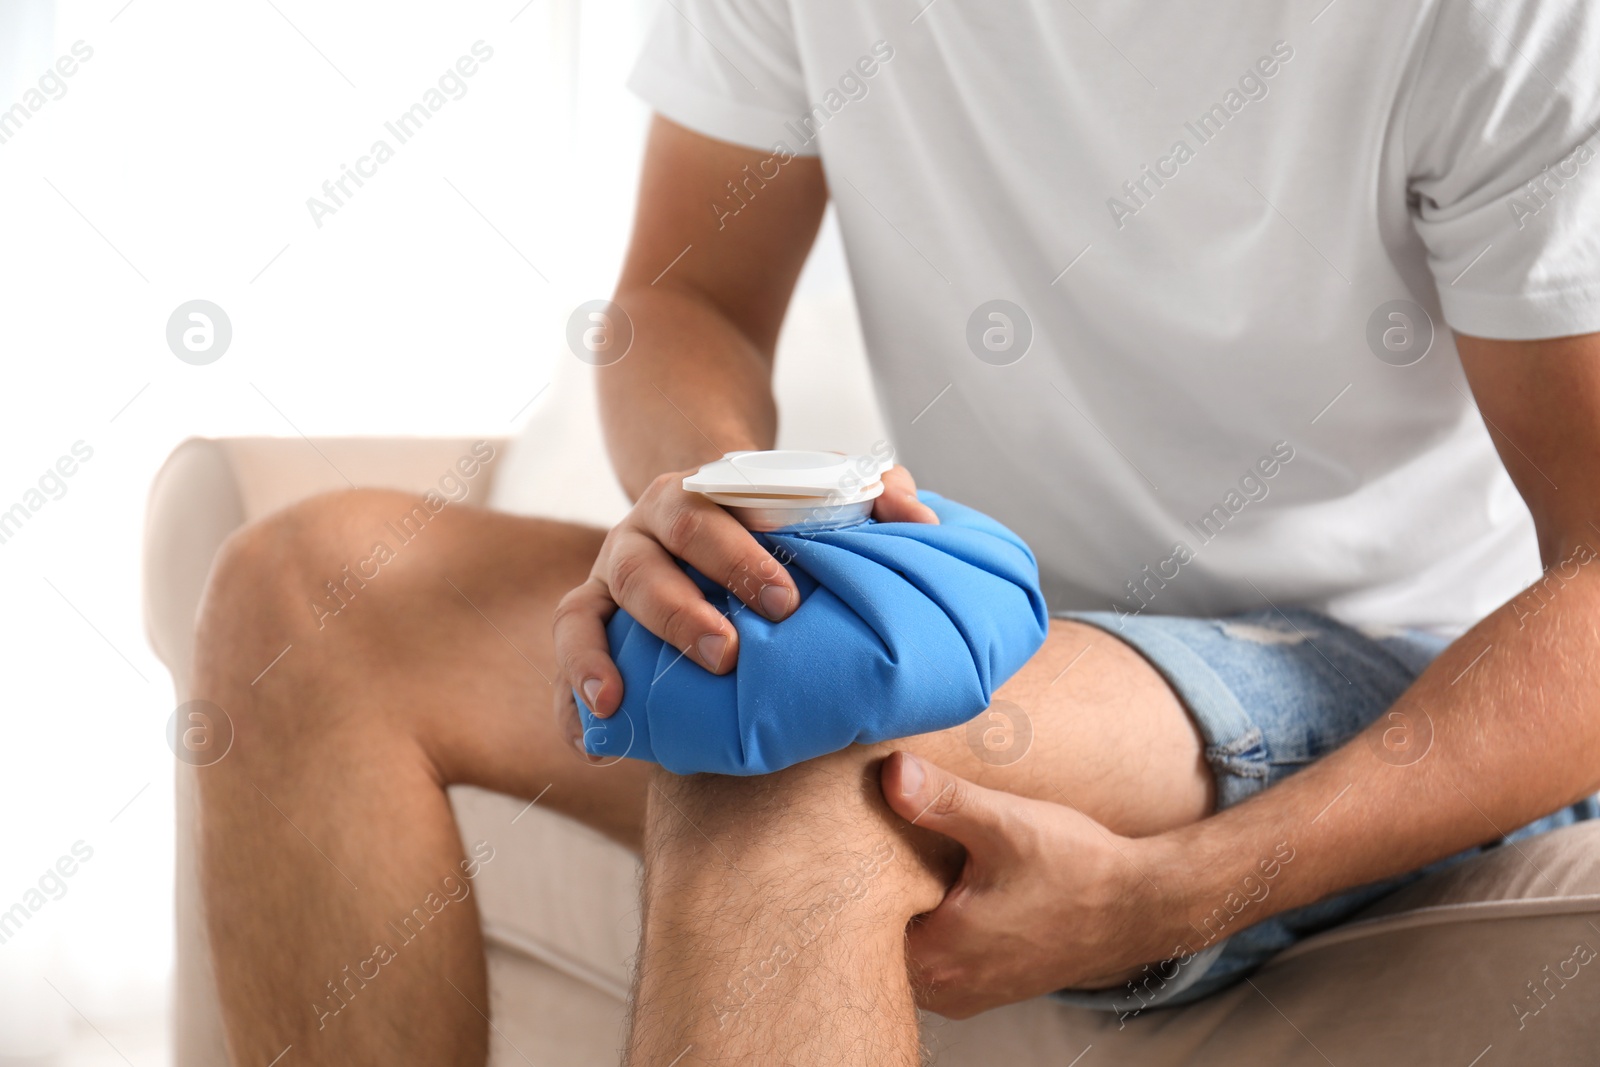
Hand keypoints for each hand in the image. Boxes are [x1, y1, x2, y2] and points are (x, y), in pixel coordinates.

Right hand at [553, 463, 936, 754]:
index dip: (741, 556)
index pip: (709, 515)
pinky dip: (572, 695)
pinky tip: (597, 736)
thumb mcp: (818, 491)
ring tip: (624, 700)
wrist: (709, 509)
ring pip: (587, 609)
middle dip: (682, 609)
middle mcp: (640, 534)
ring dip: (604, 656)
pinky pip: (568, 657)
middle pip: (645, 564)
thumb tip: (914, 512)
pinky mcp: (589, 622)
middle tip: (729, 652)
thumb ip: (871, 489)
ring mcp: (607, 580)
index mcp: (693, 496)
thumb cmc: (772, 516)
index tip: (787, 600)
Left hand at [880, 752, 1184, 1017]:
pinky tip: (947, 891)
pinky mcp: (986, 986)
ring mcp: (966, 993)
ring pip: (907, 954)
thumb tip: (892, 772)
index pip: (858, 928)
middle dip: (877, 898)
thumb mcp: (1004, 824)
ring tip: (914, 865)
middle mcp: (946, 988)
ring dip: (907, 914)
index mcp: (938, 955)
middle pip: (878, 943)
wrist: (1138, 903)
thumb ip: (943, 800)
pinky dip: (933, 929)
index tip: (857, 846)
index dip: (854, 883)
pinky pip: (937, 961)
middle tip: (879, 848)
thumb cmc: (1074, 867)